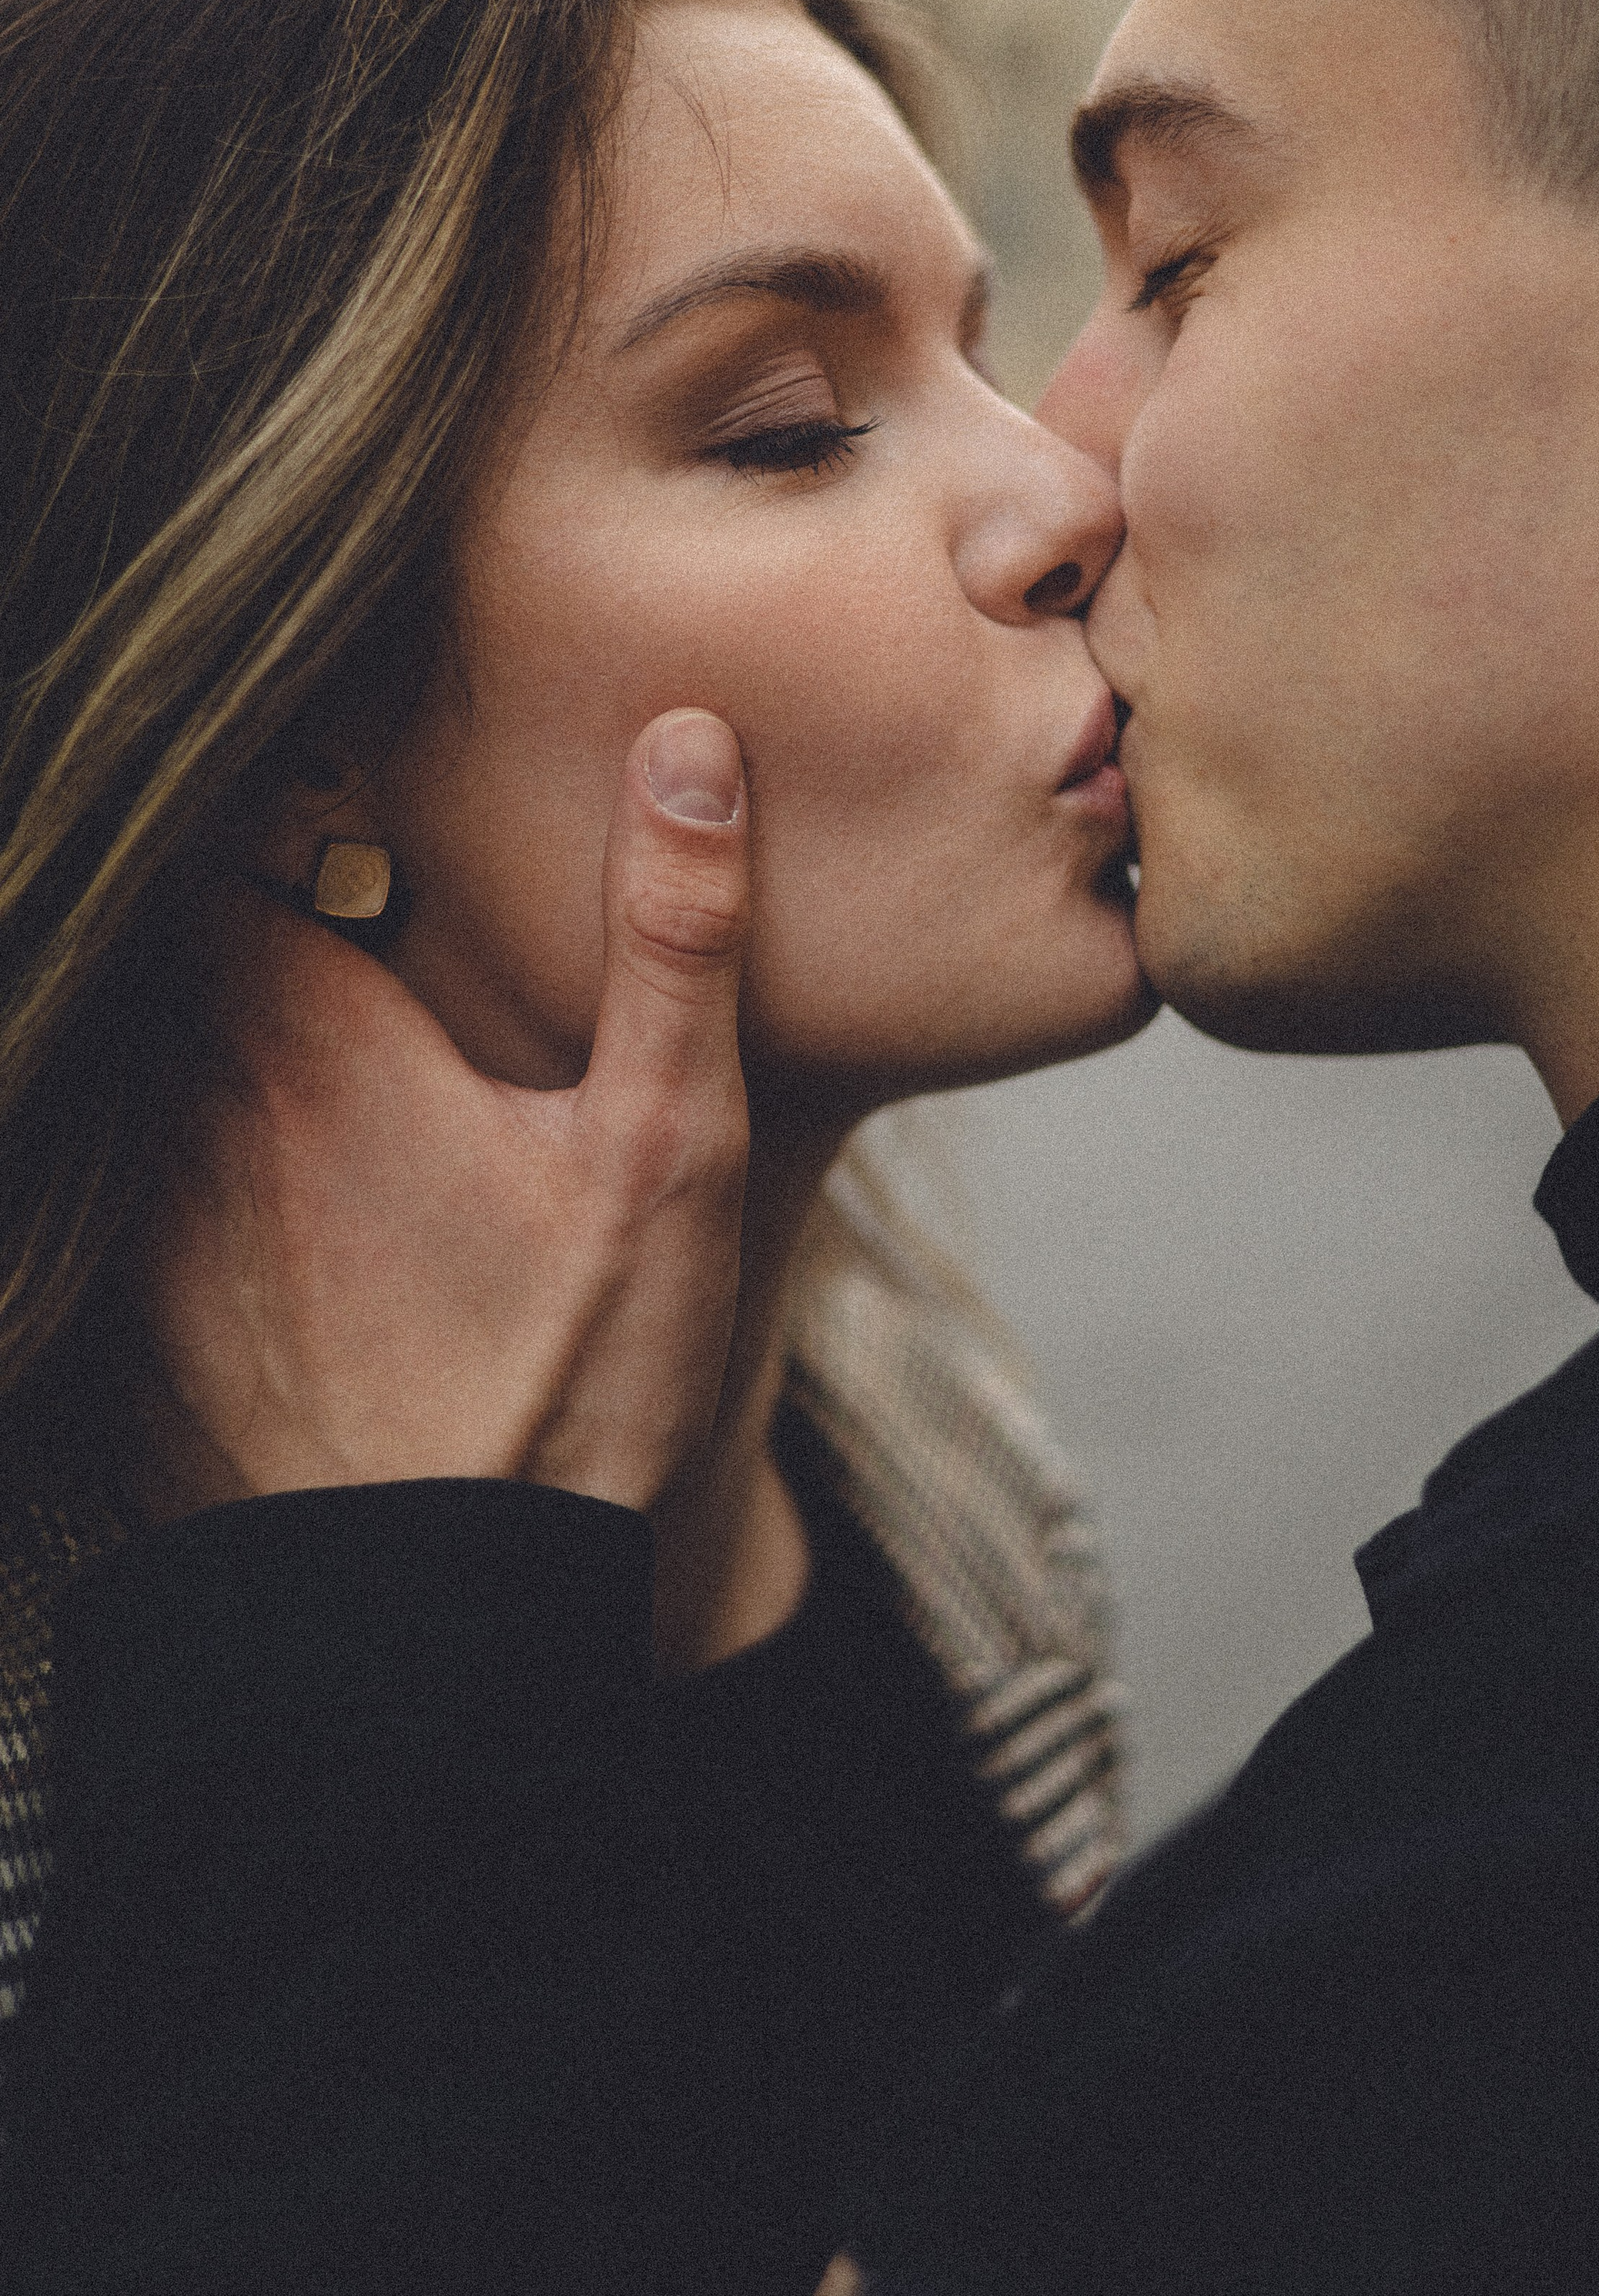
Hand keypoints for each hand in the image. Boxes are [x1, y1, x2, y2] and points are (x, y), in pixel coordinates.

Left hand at [144, 711, 753, 1518]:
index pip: (216, 834)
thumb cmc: (570, 1389)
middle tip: (358, 923)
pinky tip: (298, 1222)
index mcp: (302, 1038)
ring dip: (219, 1048)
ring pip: (144, 1072)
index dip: (274, 799)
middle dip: (253, 918)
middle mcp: (187, 1113)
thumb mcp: (666, 1153)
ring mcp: (141, 1229)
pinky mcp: (129, 1331)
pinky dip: (188, 1169)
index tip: (352, 808)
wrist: (443, 1641)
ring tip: (341, 1076)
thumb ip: (672, 939)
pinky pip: (131, 1197)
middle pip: (173, 948)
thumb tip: (682, 742)